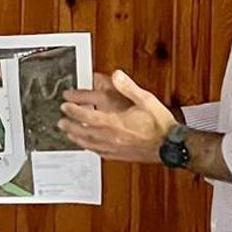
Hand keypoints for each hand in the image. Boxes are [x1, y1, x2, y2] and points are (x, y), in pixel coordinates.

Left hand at [58, 70, 177, 162]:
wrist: (171, 146)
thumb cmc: (160, 124)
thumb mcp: (146, 100)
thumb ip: (128, 87)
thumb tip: (116, 75)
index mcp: (114, 122)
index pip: (86, 116)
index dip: (73, 110)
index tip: (64, 106)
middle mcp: (110, 137)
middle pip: (82, 132)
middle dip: (69, 126)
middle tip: (60, 122)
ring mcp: (113, 148)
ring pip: (88, 144)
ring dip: (76, 138)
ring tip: (68, 134)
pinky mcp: (119, 156)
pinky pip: (98, 153)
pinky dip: (89, 148)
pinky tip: (87, 146)